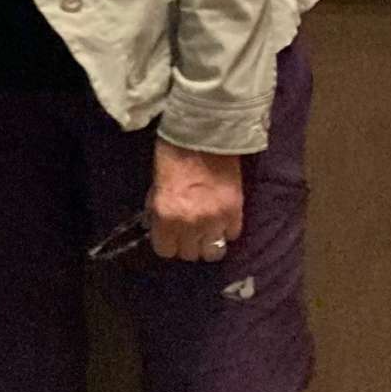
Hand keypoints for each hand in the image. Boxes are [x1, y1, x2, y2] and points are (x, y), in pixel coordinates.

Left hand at [143, 141, 245, 261]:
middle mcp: (189, 223)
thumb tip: (155, 226)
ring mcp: (214, 219)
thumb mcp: (156, 187)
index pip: (166, 251)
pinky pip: (233, 234)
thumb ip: (156, 211)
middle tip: (190, 233)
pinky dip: (227, 230)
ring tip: (208, 233)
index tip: (171, 238)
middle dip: (189, 245)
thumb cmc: (173, 157)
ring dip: (209, 243)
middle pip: (190, 254)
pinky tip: (222, 221)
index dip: (168, 245)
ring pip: (213, 251)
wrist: (205, 137)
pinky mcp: (235, 210)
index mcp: (165, 217)